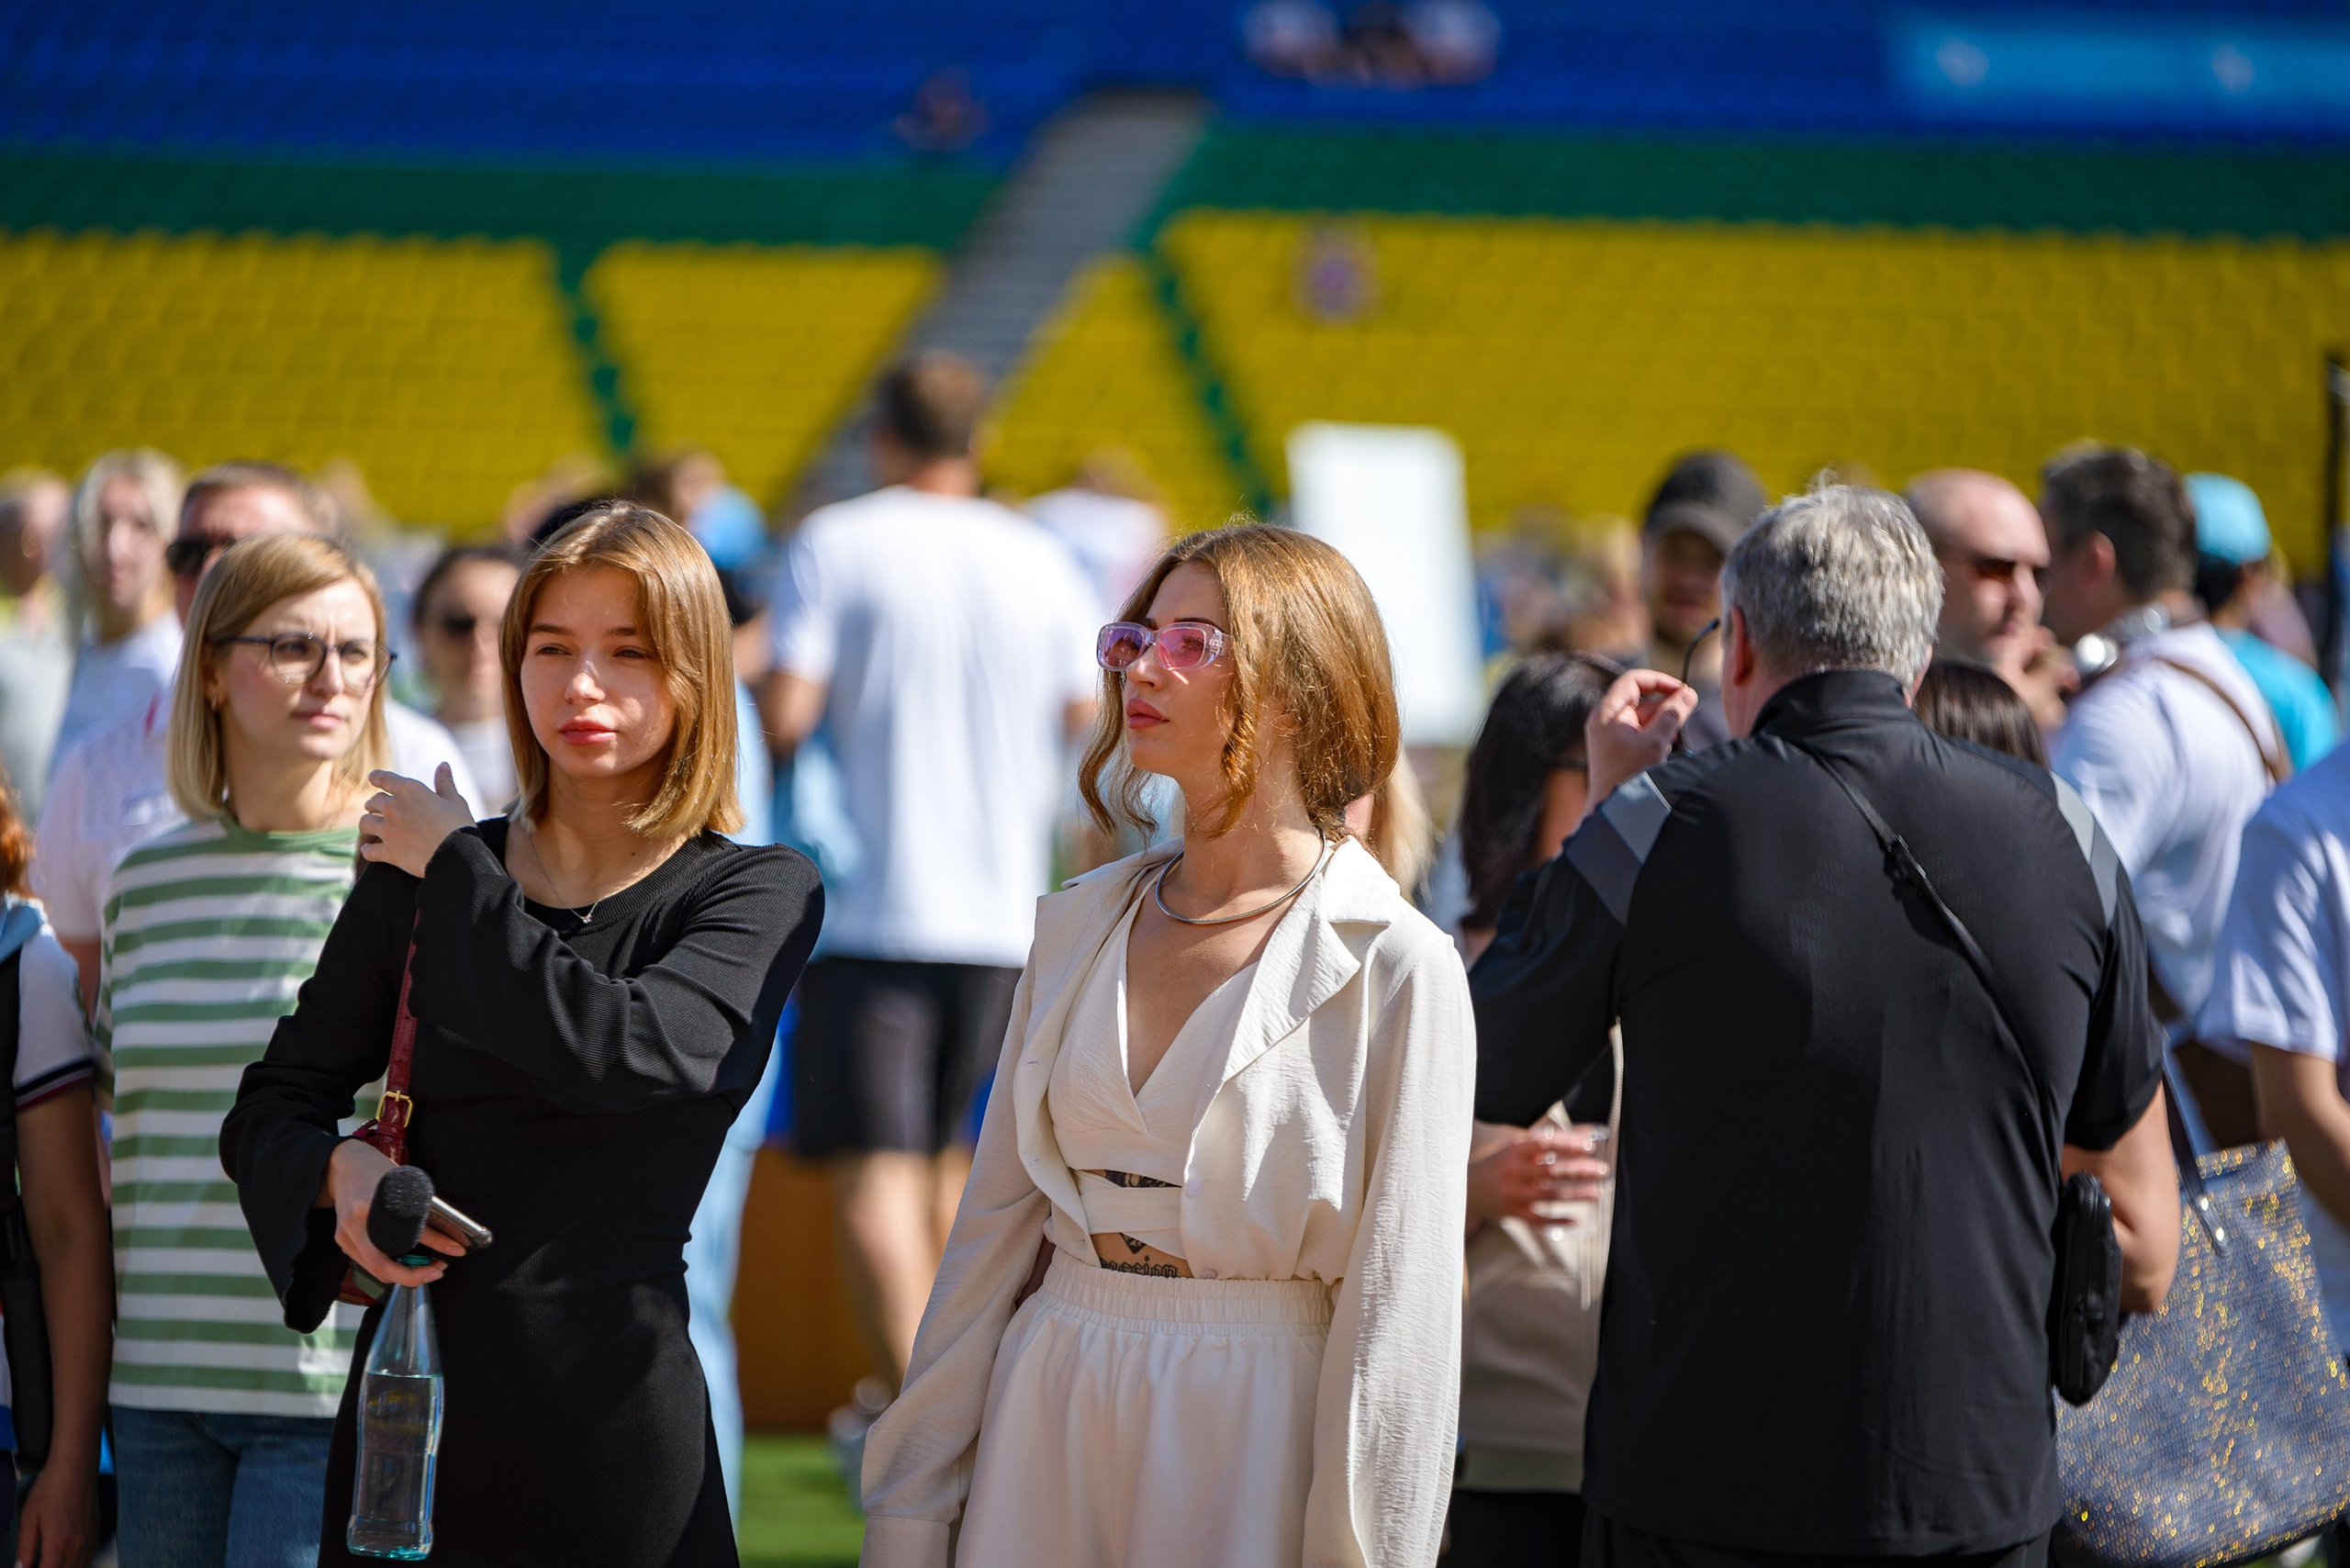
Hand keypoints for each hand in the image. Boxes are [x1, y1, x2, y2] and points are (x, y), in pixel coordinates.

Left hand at [15, 1459, 94, 1567]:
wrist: (76, 1468)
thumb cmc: (51, 1489)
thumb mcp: (29, 1518)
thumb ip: (25, 1547)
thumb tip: (20, 1567)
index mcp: (58, 1543)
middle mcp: (78, 1545)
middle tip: (40, 1563)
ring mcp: (90, 1539)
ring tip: (51, 1562)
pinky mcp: (96, 1532)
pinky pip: (88, 1558)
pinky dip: (77, 1564)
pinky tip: (67, 1560)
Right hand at [327, 1140, 462, 1287]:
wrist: (344, 1166)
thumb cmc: (376, 1171)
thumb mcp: (403, 1183)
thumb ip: (420, 1207)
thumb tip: (450, 1231)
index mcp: (372, 1205)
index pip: (407, 1234)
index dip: (436, 1244)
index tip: (455, 1250)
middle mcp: (355, 1224)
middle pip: (383, 1266)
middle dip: (414, 1275)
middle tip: (438, 1269)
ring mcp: (345, 1235)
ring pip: (375, 1270)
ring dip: (402, 1274)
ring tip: (427, 1266)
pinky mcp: (343, 1241)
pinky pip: (367, 1263)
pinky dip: (389, 1266)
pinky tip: (405, 1261)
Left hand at [358, 765, 473, 877]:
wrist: (455, 855)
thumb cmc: (459, 826)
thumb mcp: (455, 801)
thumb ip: (445, 783)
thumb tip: (443, 765)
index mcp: (409, 790)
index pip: (384, 778)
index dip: (376, 777)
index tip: (372, 777)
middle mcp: (393, 807)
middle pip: (373, 802)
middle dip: (373, 803)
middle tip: (374, 807)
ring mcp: (388, 830)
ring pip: (365, 823)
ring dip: (367, 823)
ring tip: (370, 826)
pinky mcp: (388, 852)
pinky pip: (369, 850)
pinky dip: (368, 850)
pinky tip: (368, 850)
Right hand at [1466, 1124, 1610, 1225]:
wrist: (1465, 1188)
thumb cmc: (1499, 1162)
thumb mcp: (1519, 1145)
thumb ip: (1552, 1138)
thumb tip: (1586, 1132)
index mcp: (1514, 1150)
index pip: (1545, 1143)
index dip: (1568, 1144)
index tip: (1589, 1146)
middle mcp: (1513, 1171)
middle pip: (1552, 1170)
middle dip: (1580, 1170)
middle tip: (1602, 1170)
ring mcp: (1513, 1194)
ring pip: (1550, 1195)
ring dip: (1576, 1194)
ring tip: (1597, 1193)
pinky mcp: (1513, 1213)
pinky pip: (1539, 1219)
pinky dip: (1558, 1220)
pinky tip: (1576, 1220)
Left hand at [1587, 669, 1698, 805]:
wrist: (1613, 812)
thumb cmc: (1629, 777)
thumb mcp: (1656, 742)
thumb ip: (1673, 715)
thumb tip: (1688, 694)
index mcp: (1607, 713)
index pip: (1633, 681)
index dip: (1660, 681)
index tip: (1682, 690)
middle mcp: (1605, 721)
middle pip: (1641, 700)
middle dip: (1665, 707)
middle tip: (1686, 718)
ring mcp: (1610, 735)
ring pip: (1643, 718)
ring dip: (1663, 724)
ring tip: (1674, 740)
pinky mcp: (1617, 749)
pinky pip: (1640, 733)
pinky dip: (1656, 736)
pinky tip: (1666, 749)